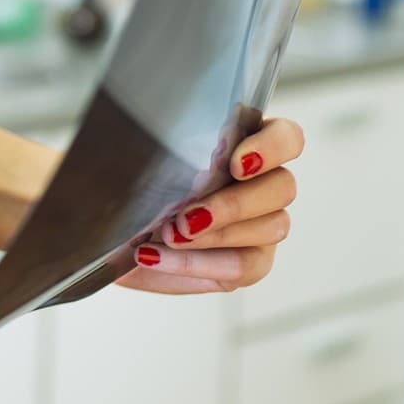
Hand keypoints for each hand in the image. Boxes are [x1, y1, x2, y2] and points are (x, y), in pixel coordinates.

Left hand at [114, 117, 303, 294]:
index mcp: (247, 144)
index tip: (235, 163)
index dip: (271, 147)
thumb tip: (151, 146)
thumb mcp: (139, 163)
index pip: (286, 138)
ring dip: (218, 234)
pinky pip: (243, 265)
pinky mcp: (253, 261)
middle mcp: (264, 183)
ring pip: (272, 227)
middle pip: (282, 187)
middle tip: (187, 217)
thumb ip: (161, 150)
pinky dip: (197, 263)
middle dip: (234, 204)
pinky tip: (158, 257)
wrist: (117, 235)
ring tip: (168, 236)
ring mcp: (265, 224)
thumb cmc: (138, 190)